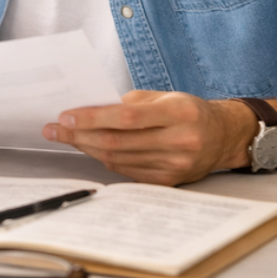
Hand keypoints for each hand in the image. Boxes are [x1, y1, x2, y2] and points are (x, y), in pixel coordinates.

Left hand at [42, 90, 255, 184]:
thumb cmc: (188, 110)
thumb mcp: (164, 96)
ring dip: (87, 148)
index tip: (65, 116)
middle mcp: (179, 142)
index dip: (92, 118)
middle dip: (79, 135)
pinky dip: (105, 159)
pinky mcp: (169, 181)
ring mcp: (175, 165)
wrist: (223, 137)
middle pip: (118, 141)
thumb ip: (130, 102)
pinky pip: (128, 171)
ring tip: (65, 137)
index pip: (126, 117)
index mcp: (179, 113)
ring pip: (119, 159)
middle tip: (53, 130)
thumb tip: (90, 109)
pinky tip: (90, 148)